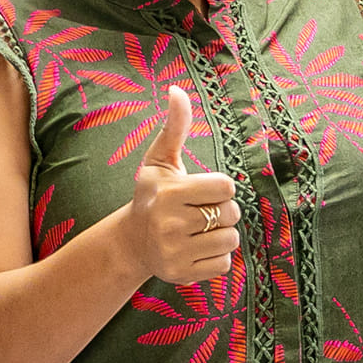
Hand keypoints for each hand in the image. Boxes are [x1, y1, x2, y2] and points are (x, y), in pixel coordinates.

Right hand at [124, 86, 240, 284]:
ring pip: (230, 240)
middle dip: (222, 211)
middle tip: (199, 212)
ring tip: (199, 231)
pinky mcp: (181, 274)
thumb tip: (177, 89)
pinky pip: (224, 264)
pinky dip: (216, 257)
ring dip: (221, 234)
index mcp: (168, 193)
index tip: (202, 191)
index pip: (226, 188)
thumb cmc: (153, 195)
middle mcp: (169, 223)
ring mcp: (174, 252)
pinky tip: (196, 249)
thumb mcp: (160, 160)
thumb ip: (174, 127)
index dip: (220, 188)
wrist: (131, 242)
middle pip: (231, 214)